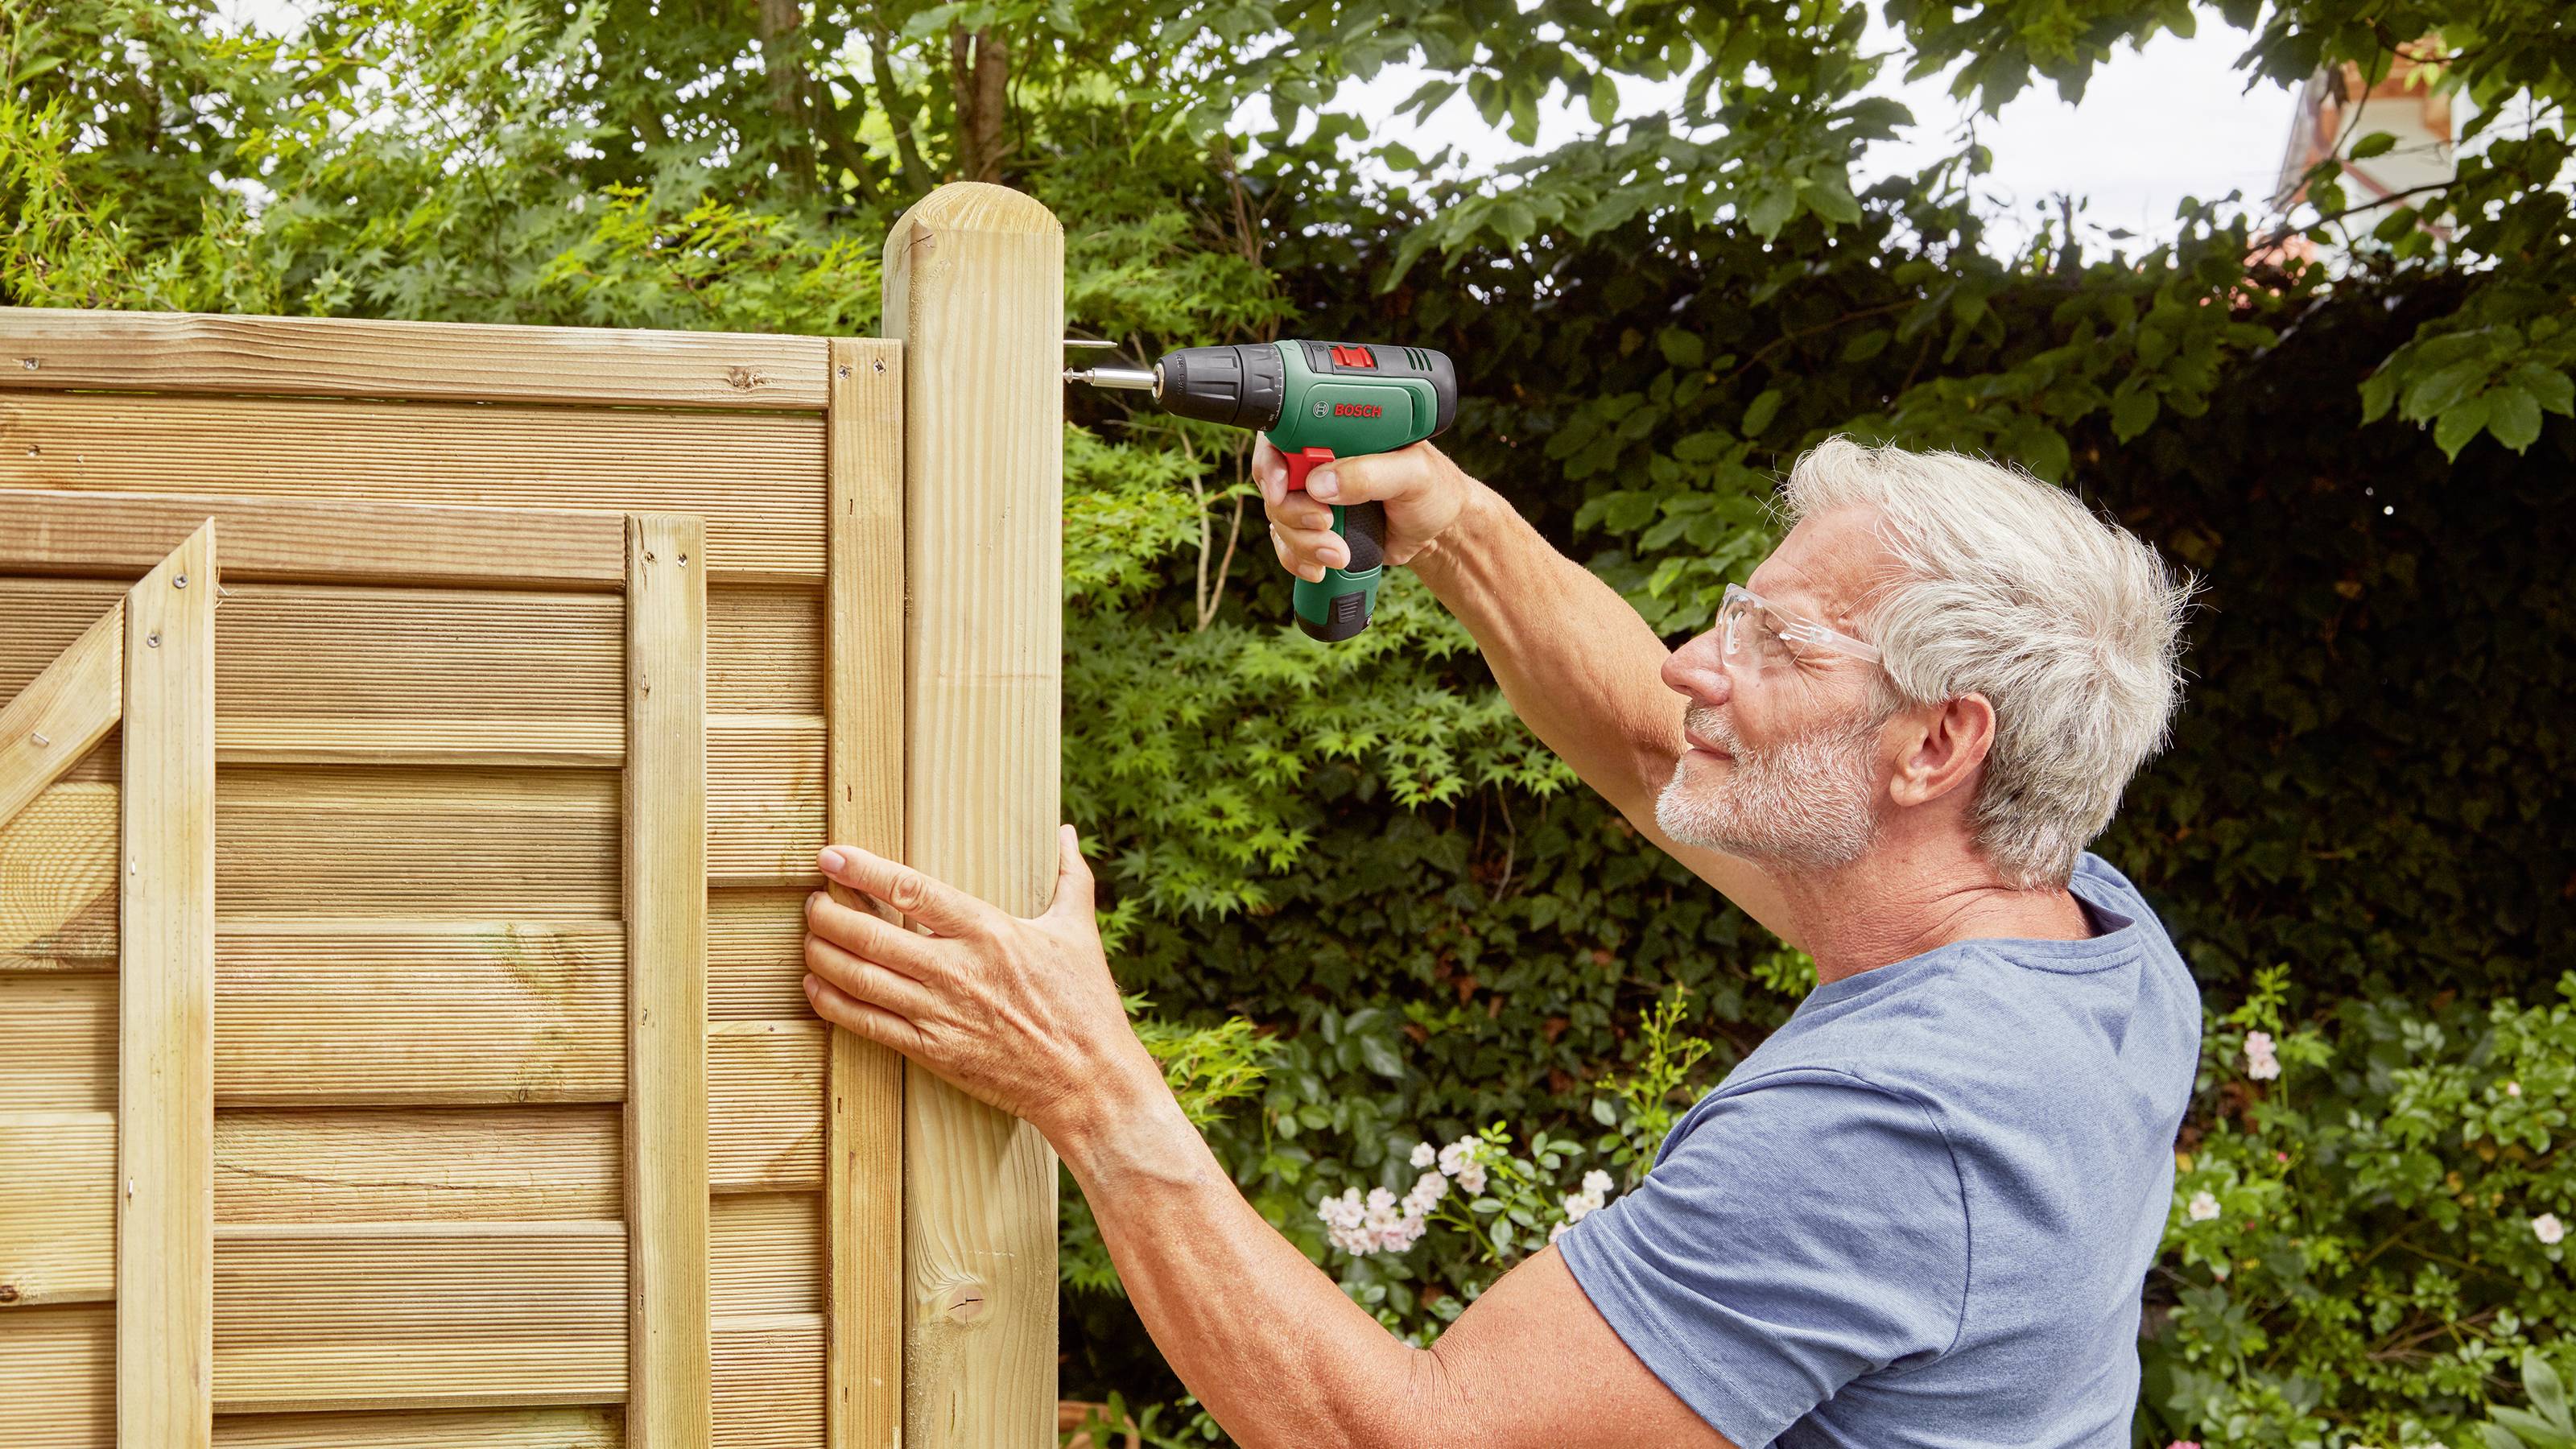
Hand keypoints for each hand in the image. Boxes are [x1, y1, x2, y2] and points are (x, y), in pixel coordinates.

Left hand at [800, 824, 1159, 1142]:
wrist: (1087, 1080)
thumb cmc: (1086, 1004)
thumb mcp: (1078, 932)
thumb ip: (1070, 877)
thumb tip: (1068, 833)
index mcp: (989, 931)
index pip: (912, 891)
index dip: (864, 871)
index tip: (832, 856)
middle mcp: (956, 970)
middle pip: (871, 936)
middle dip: (829, 915)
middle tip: (813, 901)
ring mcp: (939, 1013)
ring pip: (860, 979)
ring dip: (823, 955)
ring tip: (809, 938)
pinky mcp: (932, 1051)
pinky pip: (868, 1024)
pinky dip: (833, 1004)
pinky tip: (816, 988)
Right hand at [1253, 434, 1478, 580]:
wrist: (1439, 531)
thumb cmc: (1433, 490)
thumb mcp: (1413, 475)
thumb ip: (1369, 473)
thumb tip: (1321, 483)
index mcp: (1339, 434)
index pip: (1284, 435)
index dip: (1271, 463)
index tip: (1282, 488)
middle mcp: (1319, 462)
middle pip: (1275, 484)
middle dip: (1293, 512)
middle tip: (1326, 523)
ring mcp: (1314, 497)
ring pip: (1279, 520)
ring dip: (1303, 542)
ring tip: (1339, 553)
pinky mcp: (1315, 528)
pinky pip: (1287, 545)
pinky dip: (1299, 559)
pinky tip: (1322, 566)